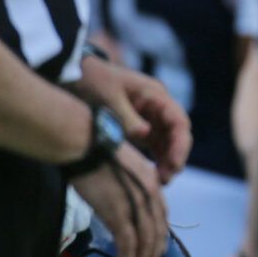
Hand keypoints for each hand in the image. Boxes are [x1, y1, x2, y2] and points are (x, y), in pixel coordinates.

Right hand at [72, 144, 169, 256]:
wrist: (84, 144)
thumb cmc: (96, 152)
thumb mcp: (123, 168)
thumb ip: (130, 187)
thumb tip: (123, 208)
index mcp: (153, 183)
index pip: (162, 218)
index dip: (159, 238)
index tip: (153, 252)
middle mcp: (150, 194)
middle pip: (157, 232)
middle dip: (153, 255)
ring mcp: (136, 203)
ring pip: (145, 241)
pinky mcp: (118, 211)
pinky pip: (128, 242)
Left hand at [79, 56, 191, 181]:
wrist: (76, 74)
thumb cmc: (94, 81)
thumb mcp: (108, 99)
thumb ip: (127, 118)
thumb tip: (145, 135)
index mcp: (155, 95)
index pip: (179, 121)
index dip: (180, 144)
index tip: (175, 164)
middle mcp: (158, 106)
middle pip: (177, 134)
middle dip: (176, 156)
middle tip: (166, 178)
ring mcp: (151, 117)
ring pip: (169, 142)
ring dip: (167, 161)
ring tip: (160, 181)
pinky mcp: (141, 126)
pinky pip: (156, 145)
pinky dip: (157, 159)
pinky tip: (152, 174)